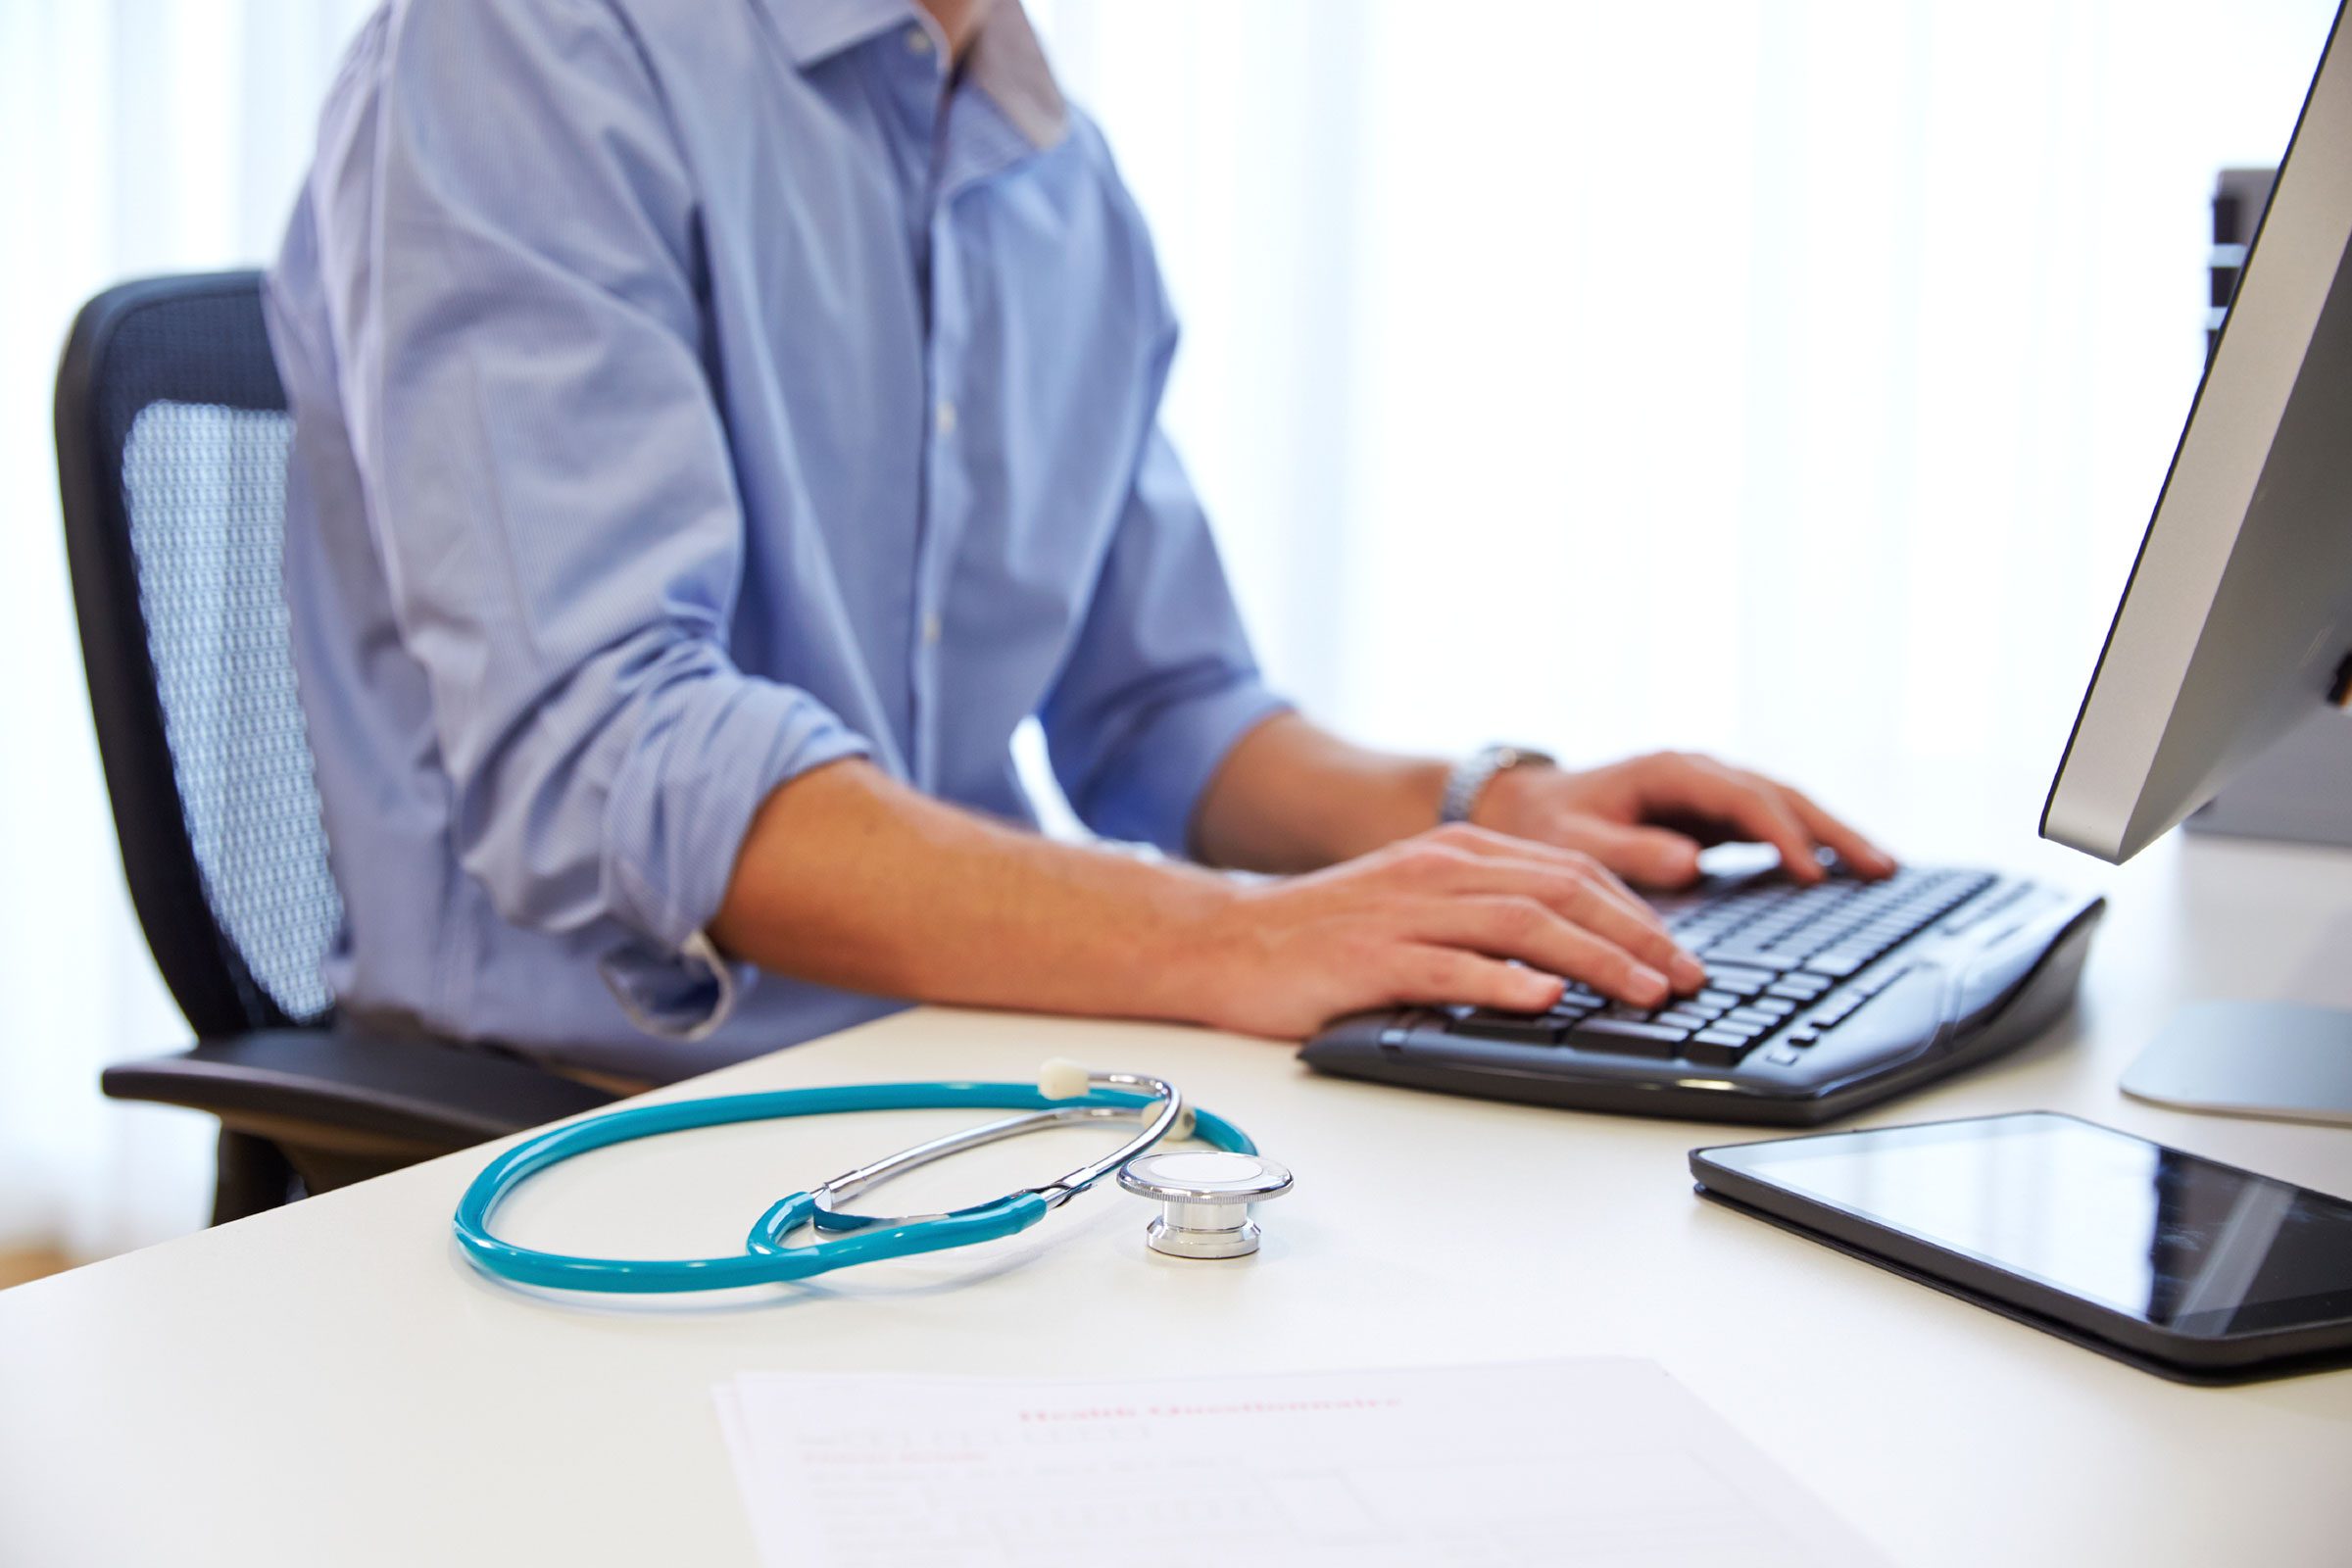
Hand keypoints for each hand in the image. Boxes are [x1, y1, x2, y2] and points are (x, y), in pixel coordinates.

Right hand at [1179, 823, 1709, 1038]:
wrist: (1226, 941)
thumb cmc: (1325, 935)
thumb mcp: (1419, 905)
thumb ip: (1488, 917)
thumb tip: (1571, 960)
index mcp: (1459, 853)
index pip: (1571, 871)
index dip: (1638, 911)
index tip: (1683, 955)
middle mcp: (1440, 871)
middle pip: (1563, 891)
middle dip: (1638, 935)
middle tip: (1688, 980)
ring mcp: (1407, 912)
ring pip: (1523, 925)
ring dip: (1594, 960)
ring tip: (1643, 992)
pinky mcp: (1372, 958)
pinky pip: (1449, 967)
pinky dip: (1503, 983)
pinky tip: (1543, 1002)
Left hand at [1473, 750, 1895, 889]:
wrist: (1522, 806)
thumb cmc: (1545, 825)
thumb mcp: (1573, 843)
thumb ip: (1629, 852)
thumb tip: (1693, 864)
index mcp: (1670, 771)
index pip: (1744, 799)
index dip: (1782, 835)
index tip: (1814, 873)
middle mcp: (1699, 773)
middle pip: (1781, 795)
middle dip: (1833, 830)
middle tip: (1882, 868)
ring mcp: (1709, 791)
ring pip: (1786, 806)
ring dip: (1833, 834)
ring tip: (1883, 869)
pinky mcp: (1712, 814)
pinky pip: (1771, 825)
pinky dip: (1807, 844)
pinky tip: (1840, 872)